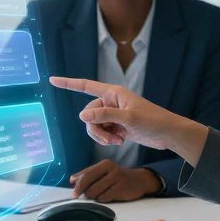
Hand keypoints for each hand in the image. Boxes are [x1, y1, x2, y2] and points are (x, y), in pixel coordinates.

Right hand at [50, 77, 205, 161]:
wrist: (167, 134)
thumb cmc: (152, 121)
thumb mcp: (128, 118)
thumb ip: (105, 116)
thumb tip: (82, 116)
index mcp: (113, 93)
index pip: (86, 86)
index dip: (68, 83)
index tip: (52, 80)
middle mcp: (111, 102)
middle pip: (88, 114)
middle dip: (96, 128)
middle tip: (112, 138)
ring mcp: (113, 114)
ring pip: (93, 125)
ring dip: (102, 135)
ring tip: (118, 140)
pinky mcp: (116, 126)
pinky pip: (101, 132)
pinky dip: (107, 138)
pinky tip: (120, 140)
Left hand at [70, 160, 160, 201]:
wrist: (140, 181)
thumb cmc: (118, 177)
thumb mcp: (104, 172)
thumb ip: (88, 174)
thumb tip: (72, 180)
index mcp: (104, 164)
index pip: (86, 175)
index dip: (77, 185)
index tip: (73, 193)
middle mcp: (111, 169)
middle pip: (89, 183)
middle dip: (82, 192)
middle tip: (80, 197)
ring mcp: (117, 179)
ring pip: (95, 192)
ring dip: (94, 197)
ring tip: (99, 195)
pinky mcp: (121, 189)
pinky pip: (104, 198)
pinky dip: (103, 200)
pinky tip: (107, 197)